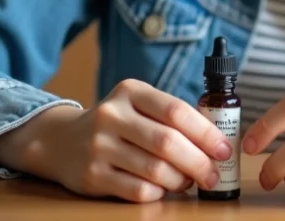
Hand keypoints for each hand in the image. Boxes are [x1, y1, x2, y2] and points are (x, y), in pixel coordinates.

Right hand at [0, 79, 232, 201]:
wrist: (60, 141)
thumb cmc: (116, 124)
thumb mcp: (137, 106)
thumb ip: (170, 117)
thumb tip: (216, 141)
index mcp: (130, 91)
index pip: (176, 111)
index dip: (205, 133)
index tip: (224, 149)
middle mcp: (111, 115)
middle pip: (167, 143)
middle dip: (199, 163)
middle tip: (213, 175)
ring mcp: (98, 146)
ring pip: (155, 170)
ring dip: (181, 181)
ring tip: (189, 182)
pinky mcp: (92, 176)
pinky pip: (138, 190)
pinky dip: (159, 193)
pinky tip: (163, 189)